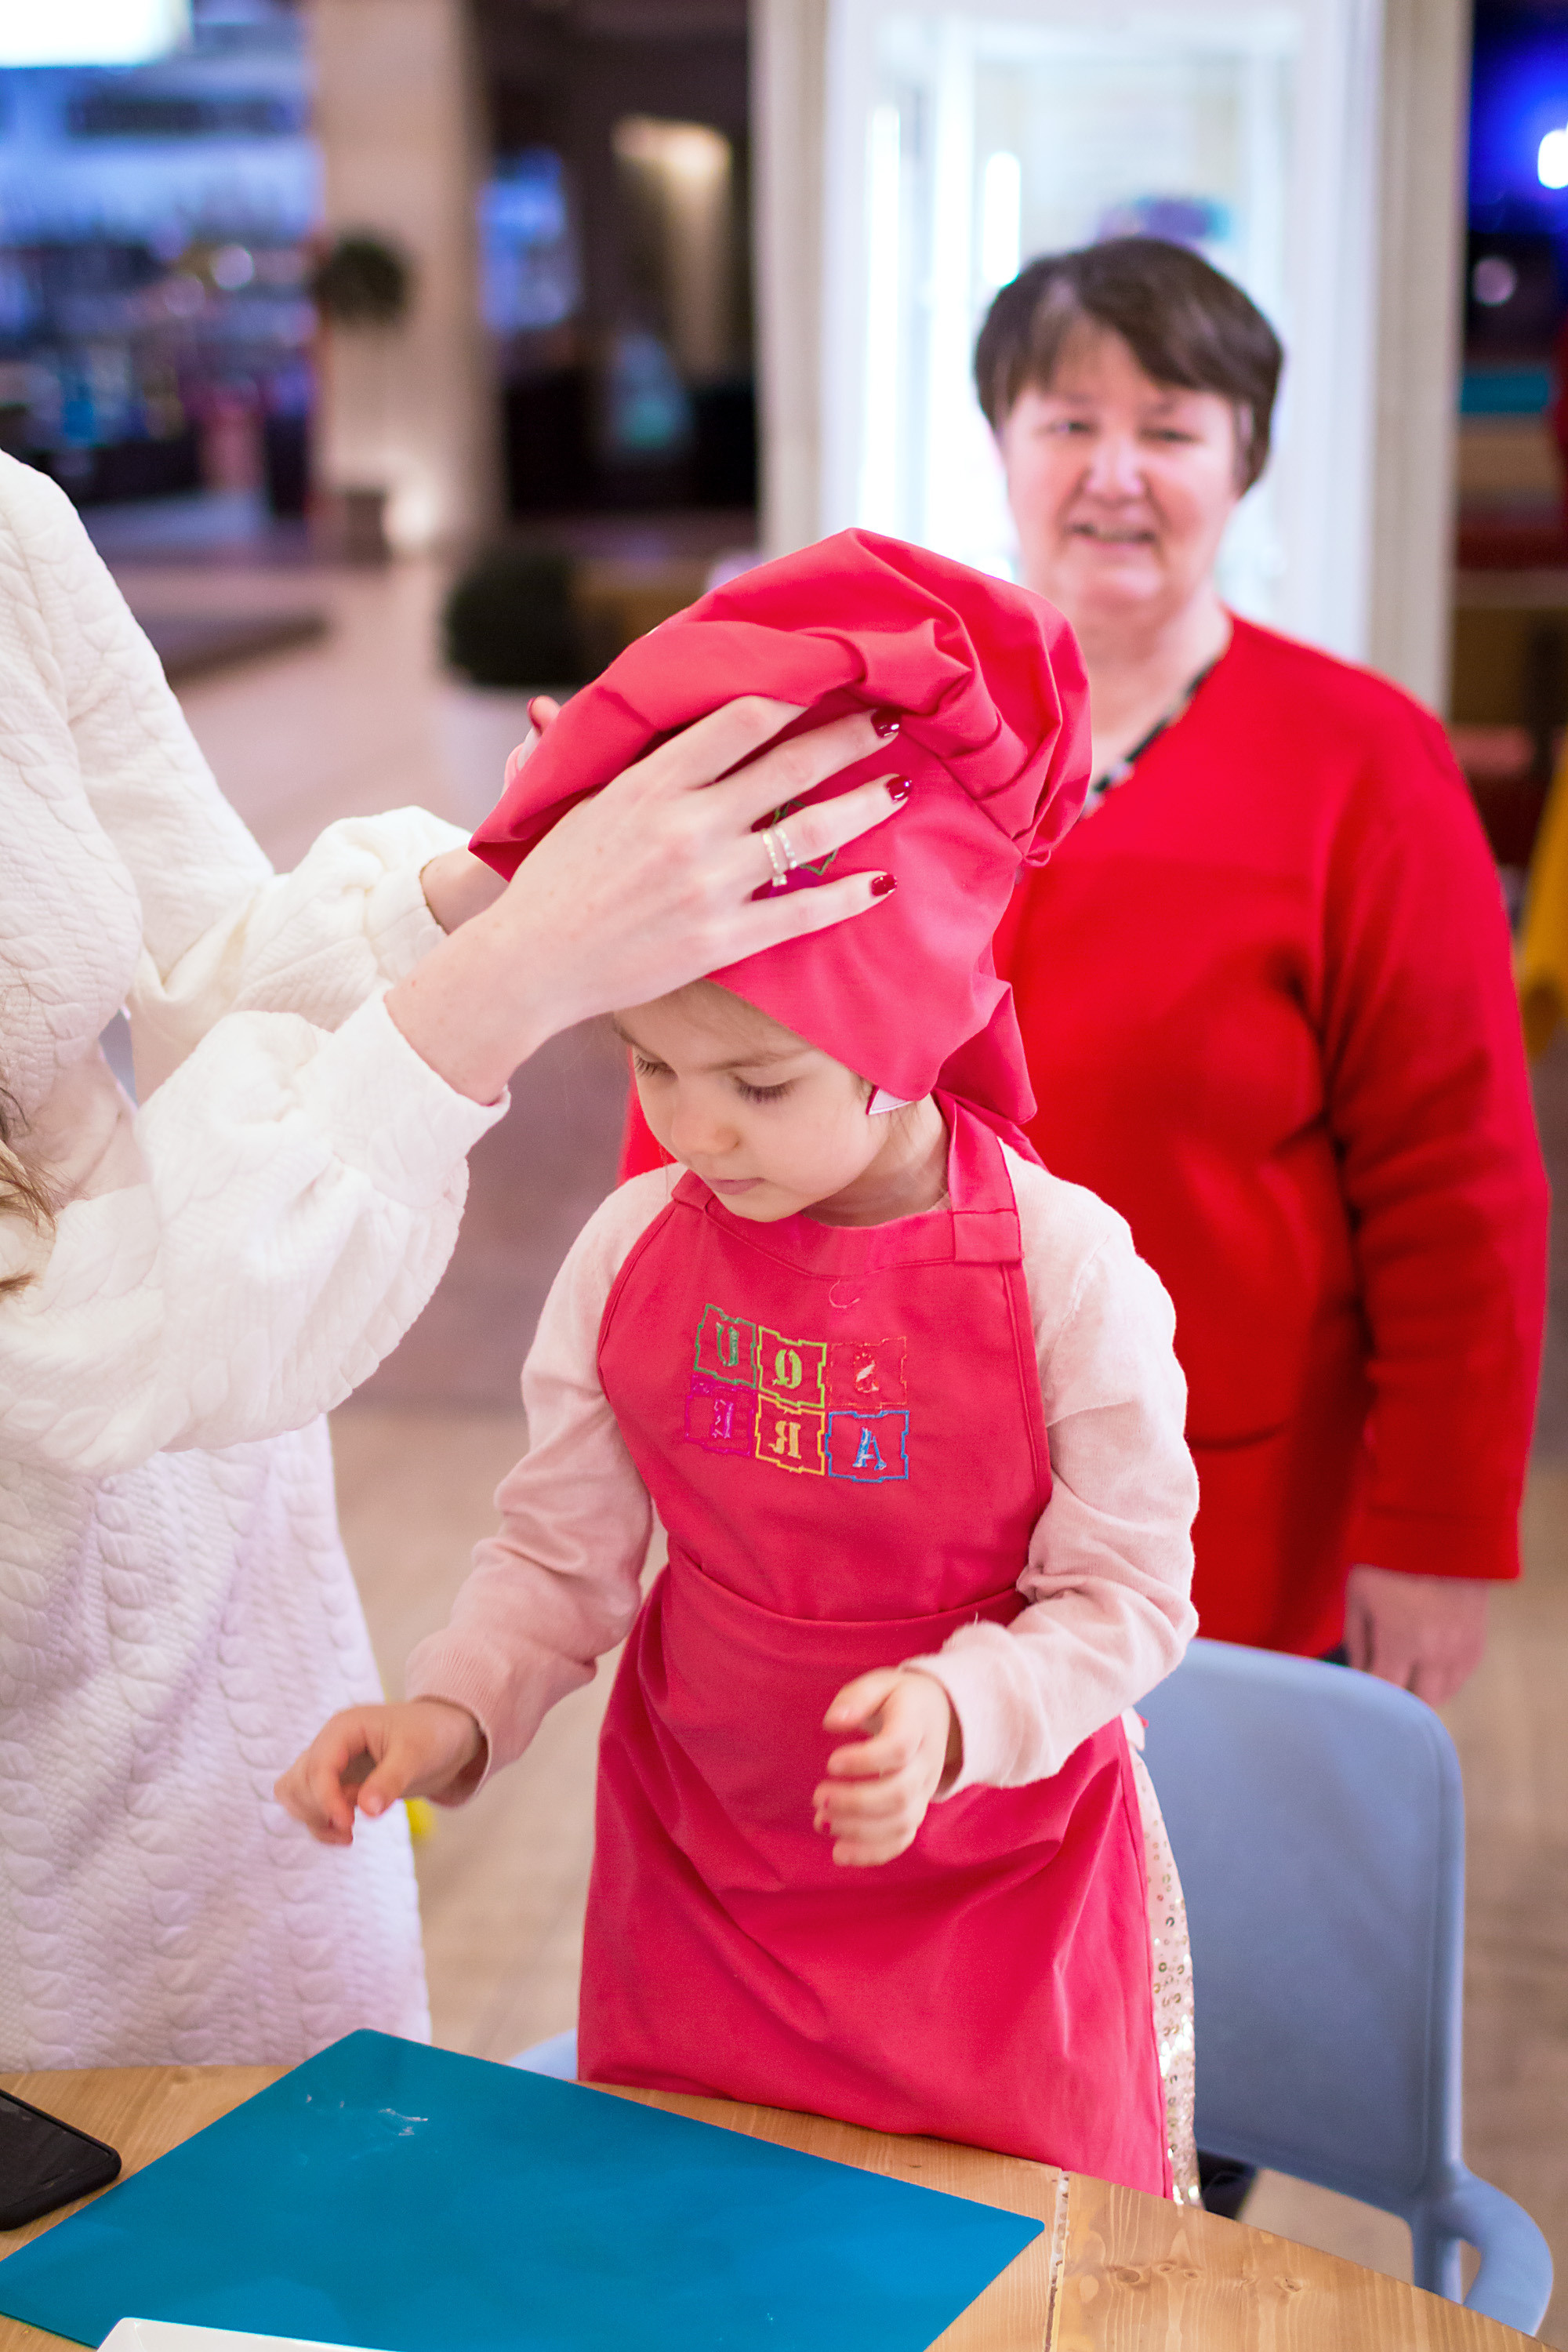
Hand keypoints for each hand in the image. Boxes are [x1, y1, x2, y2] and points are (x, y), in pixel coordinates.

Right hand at [273, 1699, 483, 1846]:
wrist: (446, 1736)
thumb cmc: (432, 1735)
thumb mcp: (416, 1755)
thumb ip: (390, 1781)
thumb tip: (367, 1812)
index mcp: (344, 1728)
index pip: (318, 1766)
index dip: (326, 1799)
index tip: (348, 1825)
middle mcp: (330, 1743)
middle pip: (299, 1782)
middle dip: (319, 1810)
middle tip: (351, 1829)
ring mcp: (331, 1762)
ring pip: (295, 1792)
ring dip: (312, 1818)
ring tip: (347, 1834)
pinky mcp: (337, 1781)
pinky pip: (310, 1803)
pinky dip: (319, 1822)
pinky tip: (346, 1834)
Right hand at [385, 696, 906, 1102]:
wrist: (531, 962)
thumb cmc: (552, 877)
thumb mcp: (578, 799)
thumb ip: (617, 755)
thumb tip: (612, 709)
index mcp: (651, 782)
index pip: (741, 719)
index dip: (794, 695)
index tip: (828, 680)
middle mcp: (688, 826)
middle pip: (791, 768)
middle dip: (849, 739)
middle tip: (891, 721)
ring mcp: (709, 884)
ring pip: (809, 834)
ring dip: (863, 806)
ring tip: (899, 787)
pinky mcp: (720, 939)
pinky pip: (800, 911)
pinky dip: (846, 896)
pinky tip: (880, 882)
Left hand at [813, 1668, 960, 1865]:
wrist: (941, 1715)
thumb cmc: (900, 1699)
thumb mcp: (881, 1683)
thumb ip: (856, 1698)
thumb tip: (832, 1722)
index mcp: (918, 1725)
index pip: (898, 1748)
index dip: (864, 1761)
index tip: (831, 1762)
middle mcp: (926, 1763)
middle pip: (900, 1793)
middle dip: (855, 1802)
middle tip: (818, 1796)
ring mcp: (924, 1791)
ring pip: (902, 1822)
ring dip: (859, 1831)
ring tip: (822, 1822)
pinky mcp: (916, 1810)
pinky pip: (902, 1840)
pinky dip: (872, 1853)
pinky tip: (839, 1853)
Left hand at [1342, 1565, 1490, 1706]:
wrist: (1439, 1529)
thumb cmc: (1389, 1558)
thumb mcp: (1358, 1595)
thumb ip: (1357, 1640)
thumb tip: (1359, 1672)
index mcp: (1402, 1642)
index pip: (1386, 1694)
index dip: (1369, 1699)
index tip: (1356, 1694)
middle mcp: (1437, 1653)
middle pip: (1419, 1703)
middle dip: (1397, 1702)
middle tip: (1379, 1687)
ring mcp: (1462, 1648)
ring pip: (1444, 1694)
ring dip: (1422, 1692)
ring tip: (1401, 1676)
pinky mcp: (1477, 1639)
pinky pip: (1461, 1676)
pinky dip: (1443, 1679)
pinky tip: (1426, 1666)